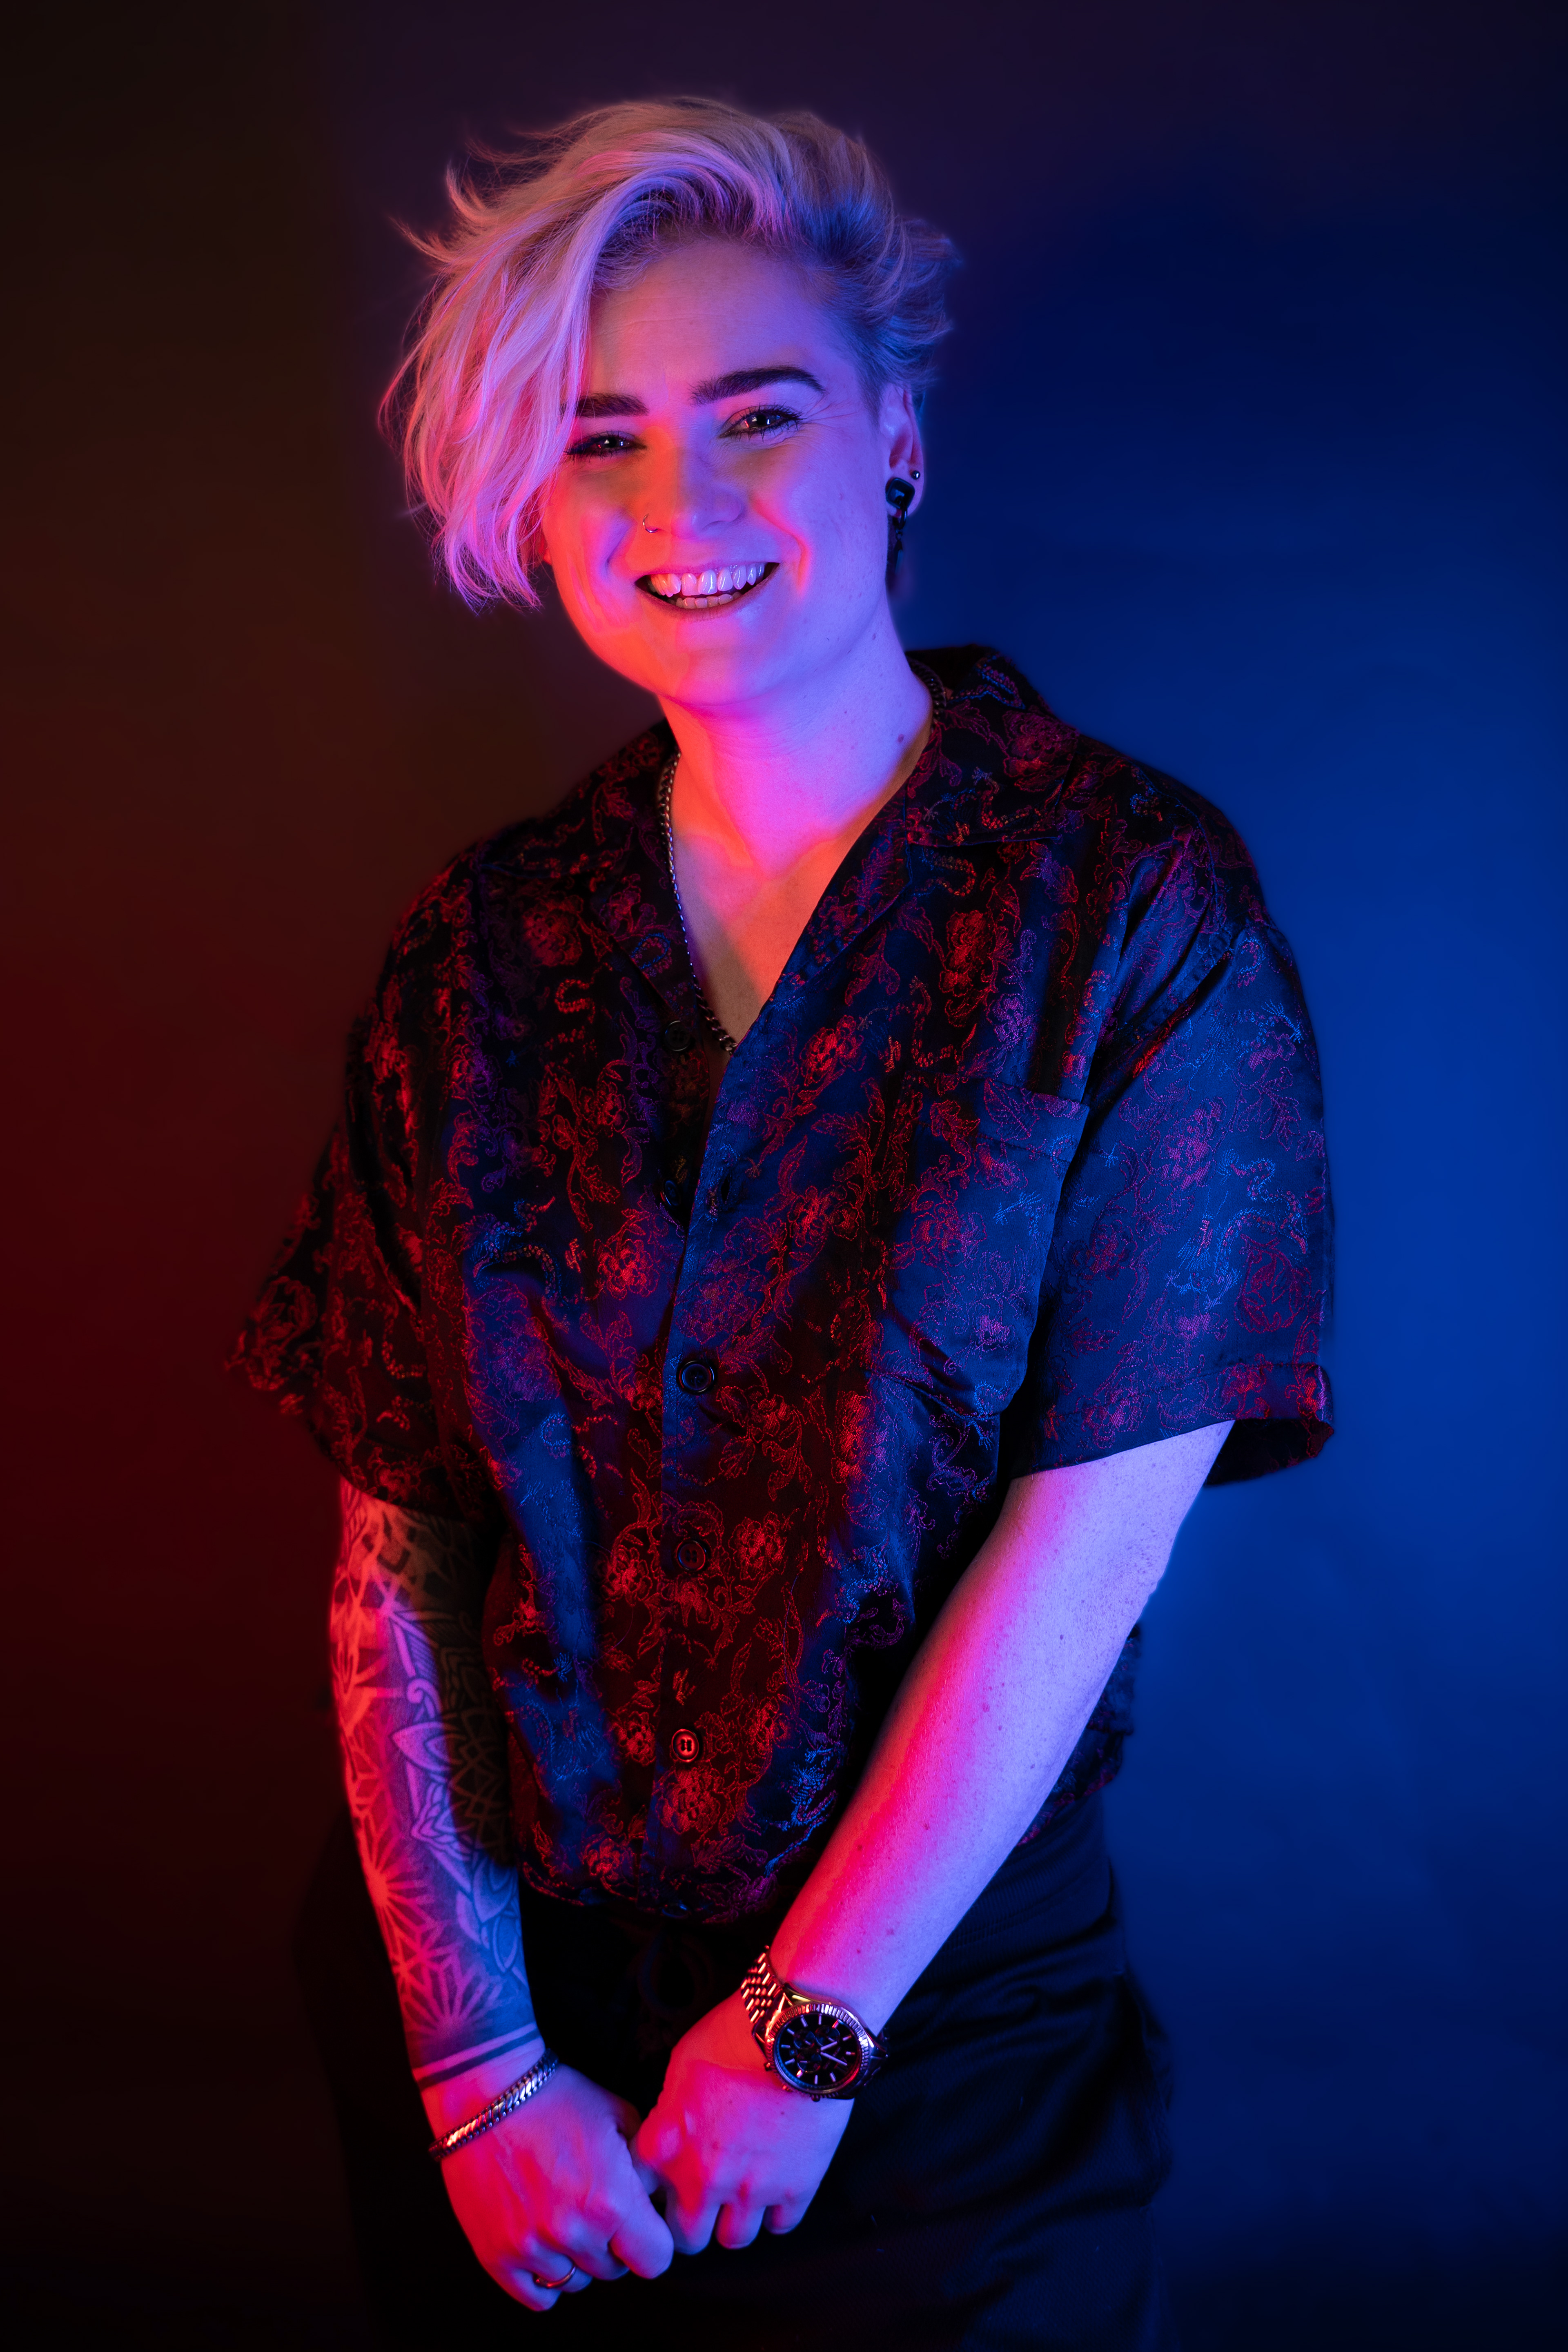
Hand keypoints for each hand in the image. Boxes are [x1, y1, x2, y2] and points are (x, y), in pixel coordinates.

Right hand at [435, 2061, 673, 2309]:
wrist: (485, 2092)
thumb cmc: (557, 2098)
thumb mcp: (617, 2115)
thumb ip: (643, 2165)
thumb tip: (657, 2198)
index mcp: (612, 2200)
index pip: (655, 2260)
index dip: (650, 2240)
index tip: (639, 2224)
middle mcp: (575, 2232)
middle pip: (613, 2271)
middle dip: (611, 2244)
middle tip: (593, 2208)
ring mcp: (532, 2247)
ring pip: (575, 2282)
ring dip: (575, 2257)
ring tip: (562, 2215)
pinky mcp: (497, 2256)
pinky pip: (537, 2296)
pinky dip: (543, 2275)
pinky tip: (542, 2242)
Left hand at [632, 1991, 851, 2252]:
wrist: (797, 2031)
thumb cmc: (737, 2035)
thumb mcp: (681, 2064)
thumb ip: (668, 2111)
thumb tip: (668, 2132)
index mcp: (666, 2146)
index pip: (639, 2198)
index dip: (651, 2194)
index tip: (661, 2187)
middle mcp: (703, 2177)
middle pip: (685, 2237)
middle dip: (690, 2221)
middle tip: (701, 2200)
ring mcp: (751, 2188)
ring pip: (733, 2239)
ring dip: (733, 2218)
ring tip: (740, 2192)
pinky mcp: (795, 2188)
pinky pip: (779, 2226)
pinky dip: (776, 2209)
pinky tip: (775, 2183)